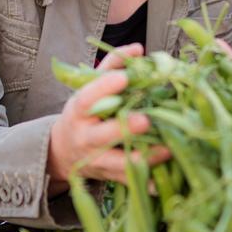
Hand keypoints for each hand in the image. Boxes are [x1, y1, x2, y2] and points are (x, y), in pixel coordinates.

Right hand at [47, 43, 169, 185]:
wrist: (64, 151)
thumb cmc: (85, 114)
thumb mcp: (90, 88)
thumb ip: (113, 66)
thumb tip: (139, 49)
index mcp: (79, 111)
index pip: (87, 99)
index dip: (104, 88)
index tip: (124, 78)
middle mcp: (86, 137)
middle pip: (101, 136)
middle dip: (123, 129)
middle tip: (145, 120)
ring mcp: (97, 160)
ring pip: (117, 163)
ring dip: (142, 158)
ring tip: (166, 150)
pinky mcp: (109, 176)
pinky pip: (127, 181)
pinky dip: (144, 183)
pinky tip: (161, 180)